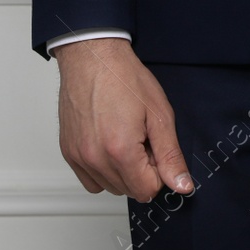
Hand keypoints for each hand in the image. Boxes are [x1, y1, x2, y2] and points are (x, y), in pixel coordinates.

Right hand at [54, 37, 191, 202]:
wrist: (93, 58)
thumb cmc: (124, 79)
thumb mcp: (160, 115)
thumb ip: (171, 155)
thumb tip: (182, 185)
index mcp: (120, 151)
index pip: (147, 191)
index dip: (159, 172)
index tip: (156, 149)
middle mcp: (94, 158)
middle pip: (129, 191)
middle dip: (142, 171)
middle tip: (142, 139)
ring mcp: (78, 157)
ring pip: (109, 188)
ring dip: (123, 172)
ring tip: (126, 139)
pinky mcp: (68, 153)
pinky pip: (90, 180)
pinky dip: (103, 171)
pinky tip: (110, 146)